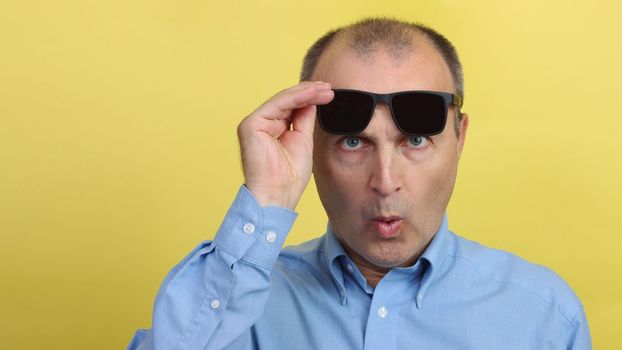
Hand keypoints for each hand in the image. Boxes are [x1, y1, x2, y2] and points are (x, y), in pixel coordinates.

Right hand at [237, 81, 333, 209]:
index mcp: (271, 128)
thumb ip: (304, 119)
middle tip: (329, 88)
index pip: (291, 107)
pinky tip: (312, 94)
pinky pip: (277, 104)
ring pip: (283, 100)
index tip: (328, 93)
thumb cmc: (289, 177)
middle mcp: (261, 124)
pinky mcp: (251, 124)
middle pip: (287, 101)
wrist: (278, 195)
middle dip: (310, 92)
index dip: (310, 98)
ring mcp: (254, 123)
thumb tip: (312, 100)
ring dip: (306, 92)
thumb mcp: (303, 140)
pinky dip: (296, 98)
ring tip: (324, 90)